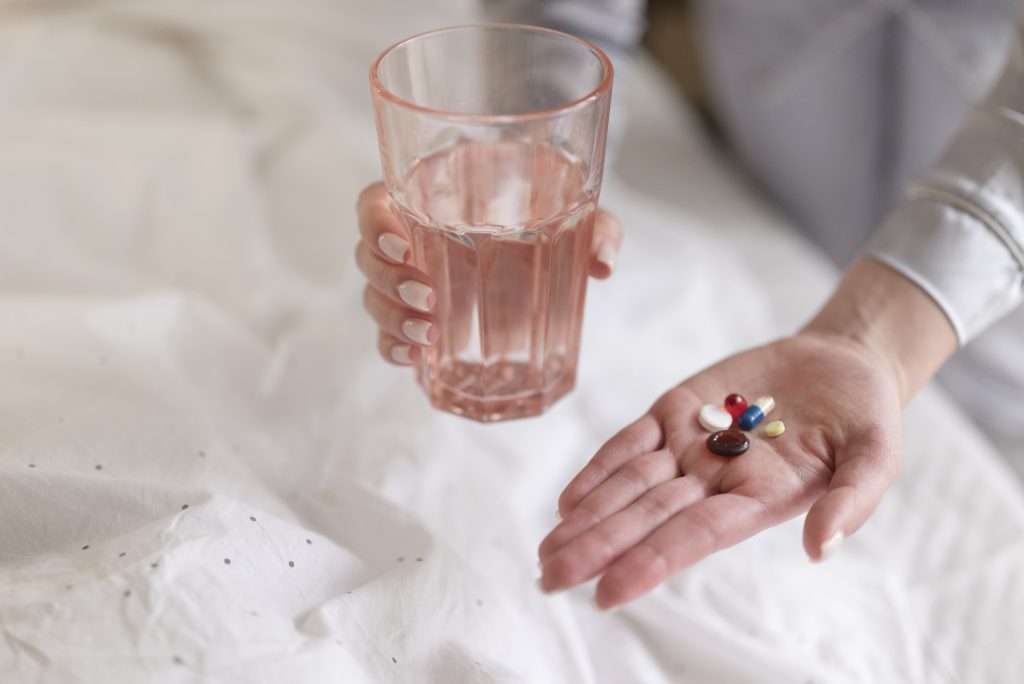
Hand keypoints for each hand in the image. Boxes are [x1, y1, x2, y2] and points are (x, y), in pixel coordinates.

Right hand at [355, 181, 622, 364]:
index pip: (374, 202)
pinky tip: (414, 357)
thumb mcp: (580, 212)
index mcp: (430, 199)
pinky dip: (392, 348)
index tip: (402, 244)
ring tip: (427, 334)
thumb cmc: (553, 217)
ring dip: (391, 318)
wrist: (550, 253)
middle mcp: (411, 240)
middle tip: (427, 295)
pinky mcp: (421, 321)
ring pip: (375, 299)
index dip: (375, 223)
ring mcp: (411, 284)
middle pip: (367, 256)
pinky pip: (388, 336)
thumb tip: (602, 264)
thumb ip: (597, 227)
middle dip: (388, 281)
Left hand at [536, 259, 957, 609]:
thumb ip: (852, 501)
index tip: (607, 593)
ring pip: (630, 485)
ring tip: (547, 550)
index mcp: (759, 499)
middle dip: (598, 548)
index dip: (650, 562)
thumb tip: (821, 549)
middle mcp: (715, 481)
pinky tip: (567, 500)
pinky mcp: (676, 409)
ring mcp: (691, 445)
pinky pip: (630, 442)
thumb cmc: (863, 416)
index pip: (695, 537)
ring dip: (588, 515)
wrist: (839, 361)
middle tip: (549, 579)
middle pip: (647, 518)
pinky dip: (599, 468)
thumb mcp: (876, 455)